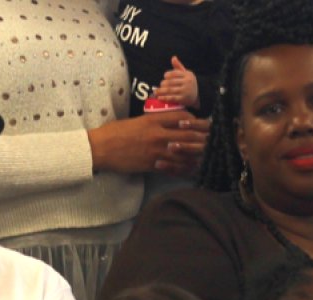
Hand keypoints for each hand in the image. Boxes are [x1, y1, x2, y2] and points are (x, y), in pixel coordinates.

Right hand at [87, 110, 209, 174]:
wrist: (100, 148)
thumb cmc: (116, 132)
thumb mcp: (137, 120)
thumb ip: (154, 120)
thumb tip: (170, 121)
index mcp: (154, 120)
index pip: (183, 118)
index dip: (195, 122)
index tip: (201, 125)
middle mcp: (158, 134)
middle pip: (189, 136)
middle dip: (202, 139)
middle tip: (211, 141)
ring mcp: (156, 150)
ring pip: (185, 153)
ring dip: (196, 155)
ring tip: (204, 156)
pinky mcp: (152, 165)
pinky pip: (175, 167)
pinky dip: (185, 168)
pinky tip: (191, 168)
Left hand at [158, 57, 200, 110]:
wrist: (199, 95)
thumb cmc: (189, 83)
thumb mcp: (186, 74)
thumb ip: (179, 66)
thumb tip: (173, 58)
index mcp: (187, 75)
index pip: (174, 73)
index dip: (167, 75)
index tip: (164, 77)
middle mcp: (187, 82)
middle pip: (171, 82)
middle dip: (163, 84)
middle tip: (160, 86)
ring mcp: (185, 91)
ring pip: (170, 90)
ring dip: (161, 91)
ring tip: (156, 92)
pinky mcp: (183, 99)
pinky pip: (172, 98)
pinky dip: (165, 98)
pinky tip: (159, 98)